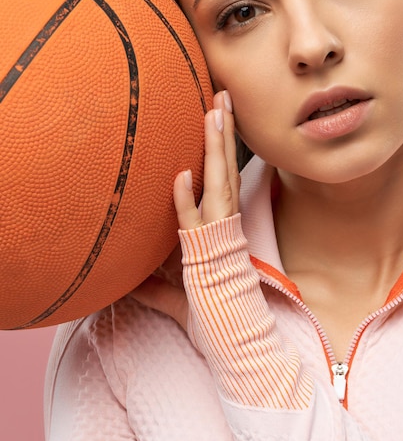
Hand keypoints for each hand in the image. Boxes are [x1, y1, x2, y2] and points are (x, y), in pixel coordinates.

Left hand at [129, 90, 239, 330]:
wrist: (237, 344)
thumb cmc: (214, 319)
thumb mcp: (175, 297)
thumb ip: (154, 285)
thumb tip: (127, 282)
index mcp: (219, 229)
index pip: (220, 179)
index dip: (218, 148)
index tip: (216, 117)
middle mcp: (222, 227)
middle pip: (223, 170)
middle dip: (221, 133)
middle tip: (220, 96)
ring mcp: (217, 238)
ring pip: (217, 184)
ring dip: (215, 148)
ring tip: (215, 111)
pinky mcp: (208, 256)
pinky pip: (195, 222)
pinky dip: (186, 200)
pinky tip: (179, 174)